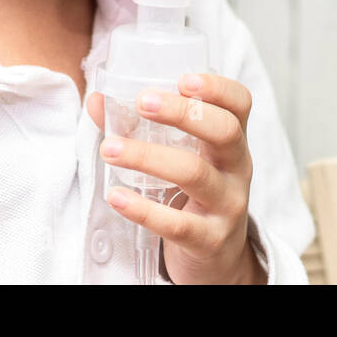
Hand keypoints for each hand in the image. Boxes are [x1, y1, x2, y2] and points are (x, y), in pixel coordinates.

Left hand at [86, 72, 266, 283]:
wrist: (219, 258)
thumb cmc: (194, 195)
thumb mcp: (181, 157)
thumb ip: (140, 127)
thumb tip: (97, 100)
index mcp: (231, 141)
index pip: (240, 104)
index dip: (217, 87)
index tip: (183, 79)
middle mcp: (237, 168)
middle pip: (224, 130)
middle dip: (183, 113)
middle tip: (144, 103)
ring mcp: (227, 205)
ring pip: (195, 173)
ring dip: (148, 157)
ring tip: (109, 149)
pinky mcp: (210, 240)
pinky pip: (178, 224)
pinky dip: (143, 209)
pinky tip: (116, 196)